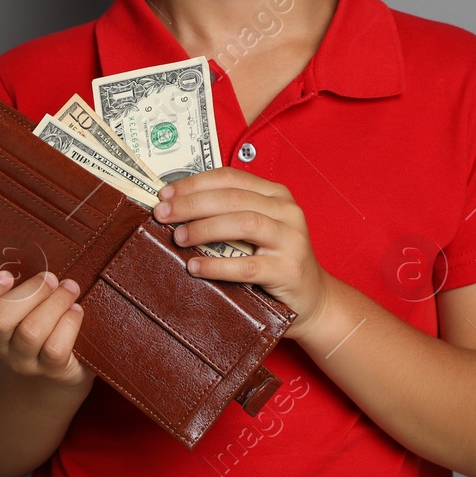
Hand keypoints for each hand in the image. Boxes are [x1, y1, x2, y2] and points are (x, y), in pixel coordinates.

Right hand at [0, 269, 96, 389]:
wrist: (62, 362)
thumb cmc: (42, 314)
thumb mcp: (25, 295)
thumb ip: (18, 273)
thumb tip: (19, 232)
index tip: (6, 275)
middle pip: (0, 318)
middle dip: (31, 292)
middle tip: (51, 279)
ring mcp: (23, 360)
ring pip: (31, 331)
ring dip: (55, 303)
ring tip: (70, 289)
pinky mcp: (51, 370)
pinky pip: (55, 348)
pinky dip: (69, 323)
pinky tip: (76, 311)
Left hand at [153, 167, 337, 341]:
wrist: (313, 299)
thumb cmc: (274, 261)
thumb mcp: (257, 229)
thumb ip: (228, 214)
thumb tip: (176, 207)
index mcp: (276, 194)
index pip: (230, 177)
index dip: (194, 183)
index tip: (165, 193)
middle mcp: (286, 211)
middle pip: (232, 198)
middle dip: (191, 203)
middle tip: (163, 214)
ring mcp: (291, 240)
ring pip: (243, 224)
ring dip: (204, 228)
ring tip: (178, 237)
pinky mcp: (289, 270)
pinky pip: (247, 266)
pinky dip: (217, 266)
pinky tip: (195, 267)